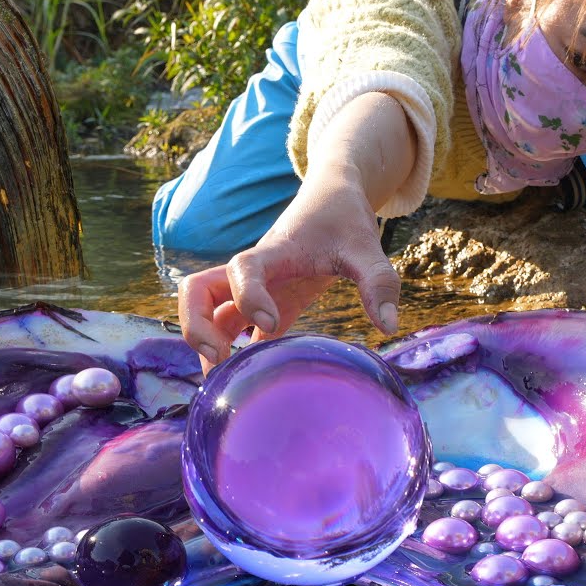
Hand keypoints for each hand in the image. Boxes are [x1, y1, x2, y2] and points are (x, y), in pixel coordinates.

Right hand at [177, 176, 400, 372]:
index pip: (241, 269)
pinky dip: (238, 356)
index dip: (248, 296)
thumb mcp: (366, 246)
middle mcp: (254, 273)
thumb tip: (388, 327)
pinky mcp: (270, 305)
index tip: (269, 324)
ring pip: (211, 314)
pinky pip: (241, 331)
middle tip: (217, 358)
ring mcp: (258, 290)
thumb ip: (378, 282)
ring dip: (208, 345)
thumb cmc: (343, 218)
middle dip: (197, 325)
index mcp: (273, 253)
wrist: (331, 198)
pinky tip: (248, 387)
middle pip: (197, 292)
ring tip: (223, 386)